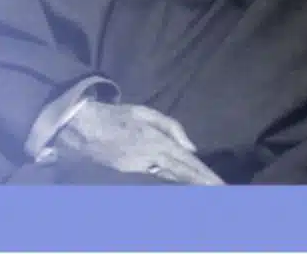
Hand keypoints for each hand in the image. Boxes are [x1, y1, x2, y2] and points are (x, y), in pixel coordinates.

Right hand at [50, 100, 224, 184]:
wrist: (83, 128)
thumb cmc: (117, 116)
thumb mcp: (145, 112)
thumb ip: (170, 127)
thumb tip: (192, 148)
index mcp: (157, 142)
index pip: (187, 162)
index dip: (204, 175)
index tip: (221, 186)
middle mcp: (151, 158)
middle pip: (182, 175)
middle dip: (203, 185)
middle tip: (223, 195)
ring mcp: (140, 169)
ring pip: (172, 180)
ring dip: (191, 187)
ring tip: (210, 195)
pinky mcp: (130, 174)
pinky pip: (158, 180)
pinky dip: (173, 185)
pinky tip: (184, 190)